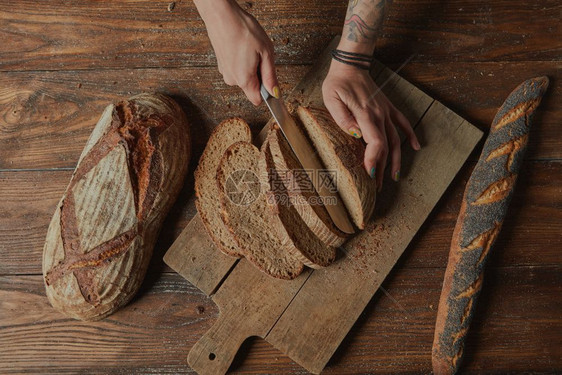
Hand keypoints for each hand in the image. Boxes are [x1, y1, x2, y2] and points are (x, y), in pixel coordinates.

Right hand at [195, 0, 278, 104]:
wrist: (221, 15)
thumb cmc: (243, 30)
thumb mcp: (266, 52)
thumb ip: (270, 76)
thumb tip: (275, 93)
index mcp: (244, 79)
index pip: (257, 100)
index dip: (266, 93)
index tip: (270, 81)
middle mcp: (232, 79)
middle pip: (251, 87)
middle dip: (259, 76)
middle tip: (260, 56)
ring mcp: (225, 71)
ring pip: (243, 77)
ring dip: (250, 67)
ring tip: (250, 49)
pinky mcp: (221, 64)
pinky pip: (236, 69)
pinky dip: (241, 61)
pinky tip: (242, 47)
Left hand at [322, 59, 419, 190]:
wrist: (351, 65)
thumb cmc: (338, 83)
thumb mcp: (332, 98)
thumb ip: (343, 118)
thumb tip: (354, 134)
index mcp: (365, 114)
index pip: (375, 142)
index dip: (374, 159)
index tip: (369, 173)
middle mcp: (379, 115)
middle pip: (385, 146)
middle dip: (381, 168)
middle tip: (376, 186)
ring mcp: (385, 111)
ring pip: (395, 139)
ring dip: (395, 159)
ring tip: (394, 176)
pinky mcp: (387, 107)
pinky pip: (403, 122)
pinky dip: (410, 135)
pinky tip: (415, 147)